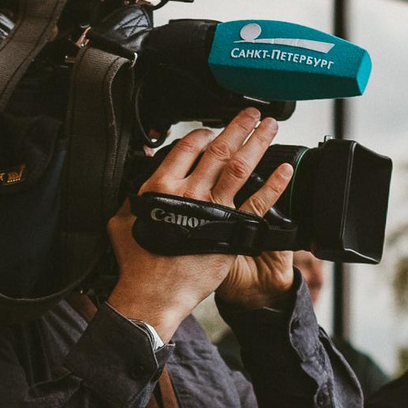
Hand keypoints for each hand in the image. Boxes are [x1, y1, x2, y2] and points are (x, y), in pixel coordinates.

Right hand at [105, 108, 294, 340]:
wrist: (155, 293)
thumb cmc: (138, 263)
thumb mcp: (122, 222)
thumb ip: (131, 199)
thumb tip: (133, 182)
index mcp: (162, 186)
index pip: (187, 148)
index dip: (202, 134)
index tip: (212, 130)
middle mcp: (190, 192)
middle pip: (219, 150)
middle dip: (238, 127)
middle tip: (251, 114)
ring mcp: (214, 209)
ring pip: (240, 166)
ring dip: (257, 142)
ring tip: (269, 126)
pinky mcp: (233, 230)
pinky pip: (258, 201)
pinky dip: (274, 184)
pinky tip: (285, 169)